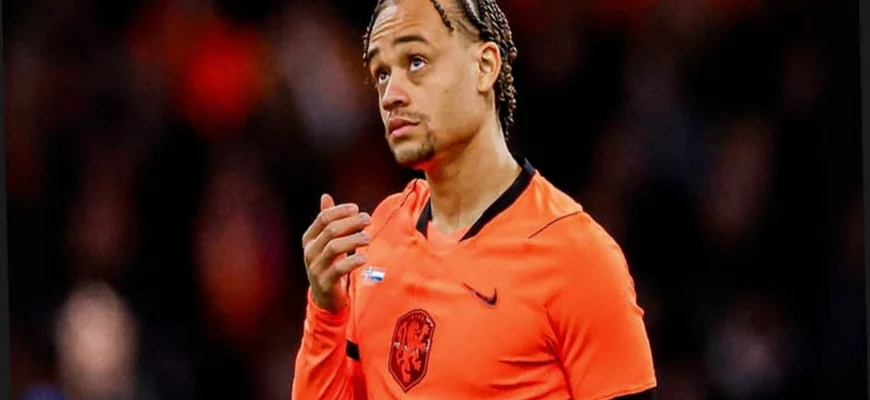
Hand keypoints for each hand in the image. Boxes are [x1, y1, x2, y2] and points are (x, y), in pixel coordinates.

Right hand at [302, 194, 371, 312]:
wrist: (325, 297)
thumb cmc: (328, 263)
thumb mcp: (325, 242)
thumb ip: (326, 221)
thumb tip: (325, 196)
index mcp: (309, 239)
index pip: (323, 218)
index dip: (340, 211)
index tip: (356, 209)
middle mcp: (310, 252)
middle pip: (330, 231)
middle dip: (351, 223)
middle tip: (368, 219)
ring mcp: (315, 268)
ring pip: (334, 248)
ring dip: (353, 240)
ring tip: (368, 238)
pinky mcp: (325, 283)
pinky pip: (338, 269)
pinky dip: (352, 261)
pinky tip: (364, 257)